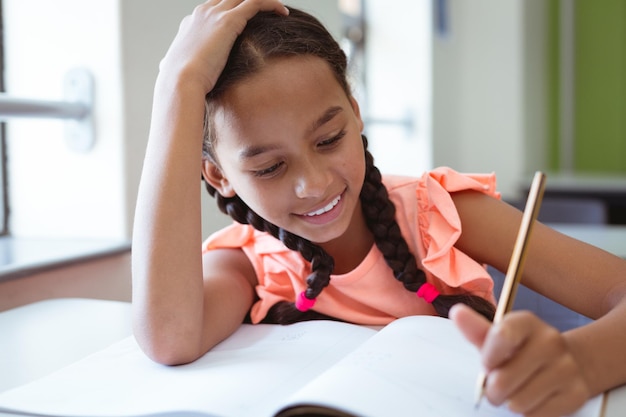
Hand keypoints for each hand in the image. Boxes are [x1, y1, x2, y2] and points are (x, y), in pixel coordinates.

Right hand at [159, 0, 288, 92]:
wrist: (181, 82)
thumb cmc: (177, 82)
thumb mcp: (171, 68)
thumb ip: (171, 64)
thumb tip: (163, 68)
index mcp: (190, 23)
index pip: (213, 9)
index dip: (230, 13)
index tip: (245, 23)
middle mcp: (202, 13)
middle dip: (246, 2)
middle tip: (267, 11)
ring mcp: (215, 14)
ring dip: (263, 1)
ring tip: (279, 9)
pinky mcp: (229, 21)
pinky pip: (256, 3)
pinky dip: (271, 4)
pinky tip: (283, 12)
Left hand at [450, 304, 590, 416]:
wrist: (569, 361)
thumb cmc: (523, 349)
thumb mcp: (499, 336)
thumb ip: (476, 330)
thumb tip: (457, 312)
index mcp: (527, 322)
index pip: (502, 336)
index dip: (488, 358)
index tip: (487, 365)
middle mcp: (550, 341)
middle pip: (503, 379)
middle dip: (493, 389)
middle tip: (497, 385)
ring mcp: (566, 367)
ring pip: (518, 402)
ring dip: (510, 402)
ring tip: (516, 391)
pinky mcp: (576, 394)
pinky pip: (536, 415)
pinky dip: (529, 412)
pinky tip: (534, 398)